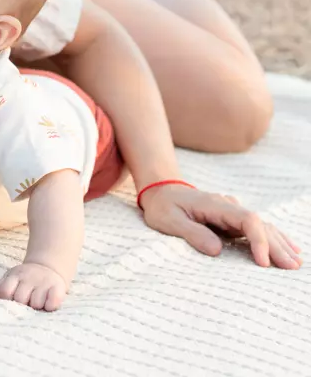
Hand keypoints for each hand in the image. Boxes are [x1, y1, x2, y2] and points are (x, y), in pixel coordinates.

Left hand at [0, 263, 67, 311]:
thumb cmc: (24, 280)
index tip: (11, 301)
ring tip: (37, 303)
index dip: (7, 300)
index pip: (4, 291)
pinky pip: (53, 302)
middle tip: (26, 304)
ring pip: (36, 303)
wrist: (47, 268)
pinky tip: (48, 305)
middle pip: (20, 299)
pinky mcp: (58, 287)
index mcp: (14, 276)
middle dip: (22, 305)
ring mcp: (43, 282)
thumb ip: (0, 287)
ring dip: (36, 307)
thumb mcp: (10, 278)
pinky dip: (50, 306)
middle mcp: (29, 278)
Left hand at [140, 183, 301, 268]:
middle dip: (276, 246)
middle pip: (260, 224)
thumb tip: (217, 250)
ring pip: (262, 227)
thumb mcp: (169, 220)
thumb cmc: (163, 207)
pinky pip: (257, 229)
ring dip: (279, 244)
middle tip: (291, 267)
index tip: (262, 261)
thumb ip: (192, 233)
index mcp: (215, 205)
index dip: (258, 240)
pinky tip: (289, 249)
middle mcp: (229, 206)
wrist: (161, 191)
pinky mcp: (232, 220)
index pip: (247, 220)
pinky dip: (273, 239)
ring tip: (295, 263)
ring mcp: (232, 213)